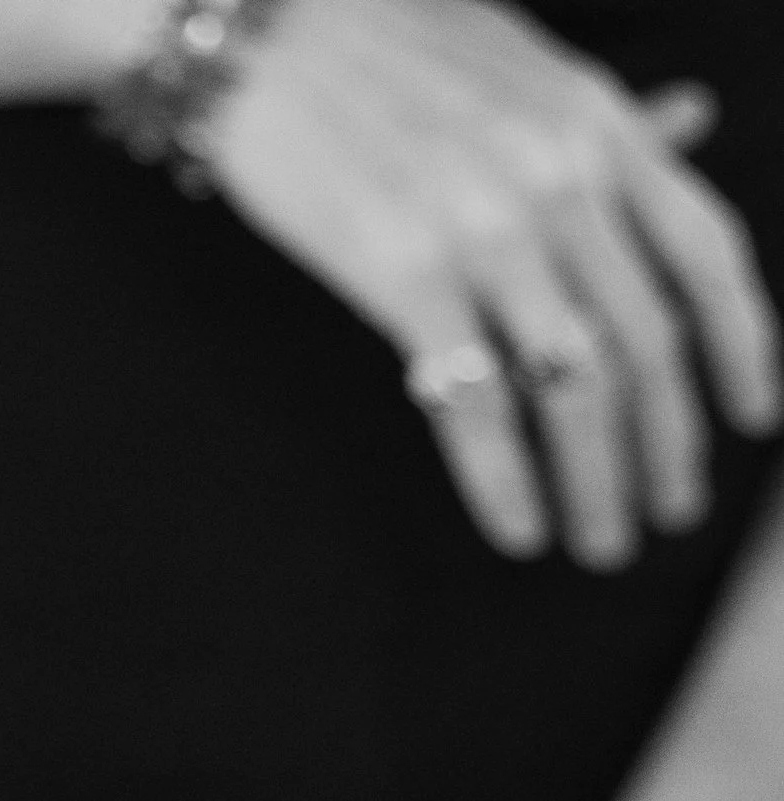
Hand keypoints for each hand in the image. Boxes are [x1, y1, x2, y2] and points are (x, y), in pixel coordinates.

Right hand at [207, 0, 782, 566]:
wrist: (273, 25)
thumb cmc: (396, 45)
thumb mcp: (530, 64)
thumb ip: (610, 118)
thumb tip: (689, 124)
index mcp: (599, 126)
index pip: (705, 254)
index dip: (742, 348)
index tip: (751, 419)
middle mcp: (559, 178)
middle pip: (647, 343)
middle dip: (668, 448)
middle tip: (668, 513)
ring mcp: (485, 227)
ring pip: (576, 387)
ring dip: (598, 483)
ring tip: (602, 541)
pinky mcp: (403, 273)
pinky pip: (475, 405)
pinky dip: (506, 482)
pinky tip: (521, 530)